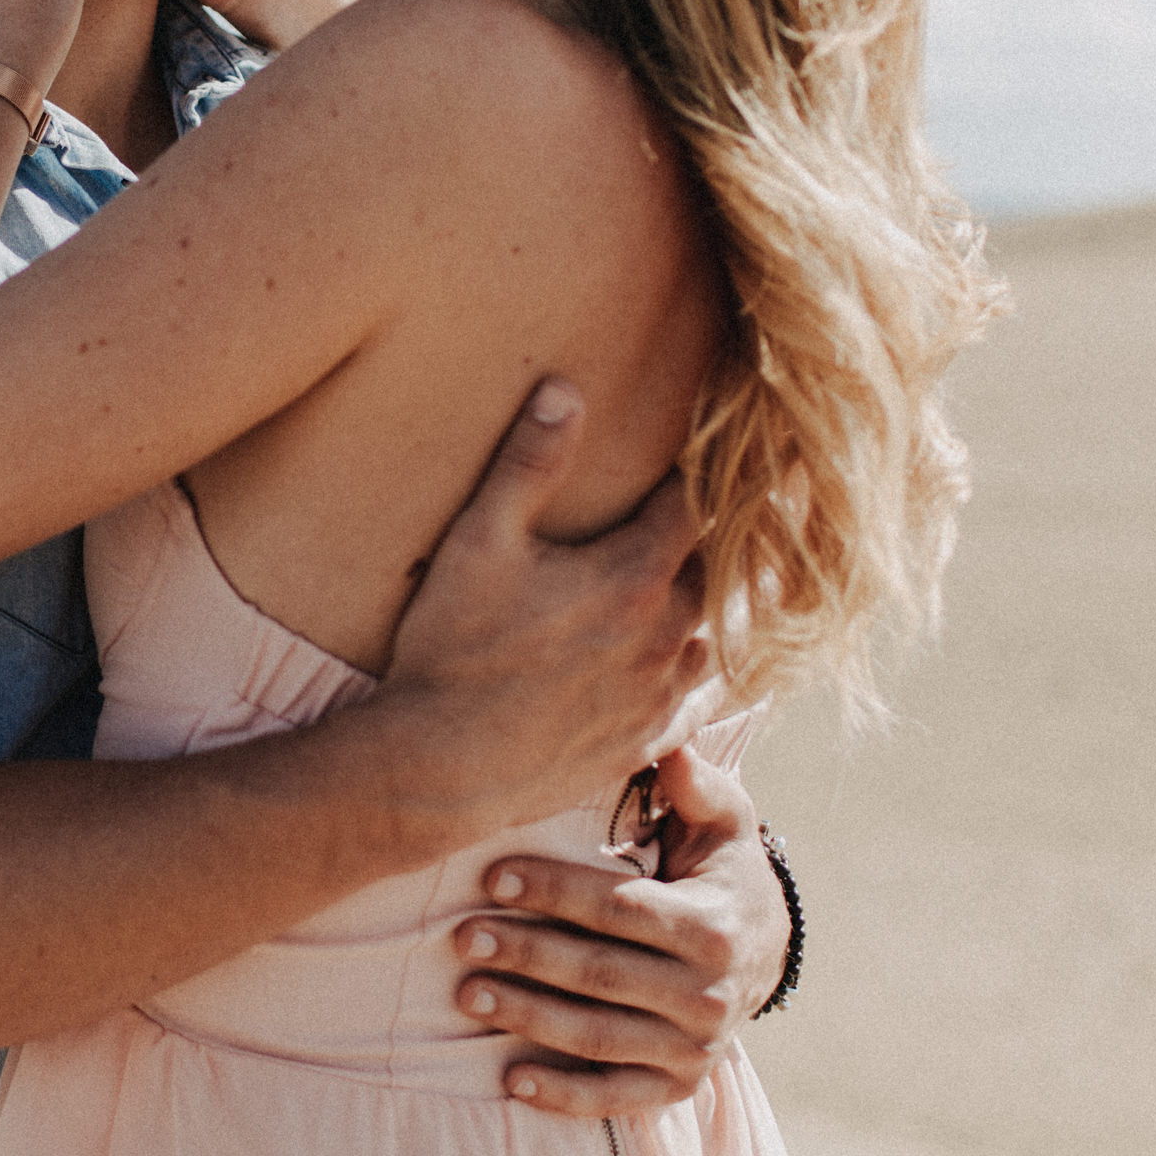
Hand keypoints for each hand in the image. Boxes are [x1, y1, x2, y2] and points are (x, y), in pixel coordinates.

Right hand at [364, 380, 711, 844]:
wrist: (442, 766)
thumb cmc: (454, 649)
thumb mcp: (479, 540)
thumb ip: (528, 462)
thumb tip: (565, 389)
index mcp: (633, 577)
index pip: (695, 507)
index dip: (699, 476)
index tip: (711, 452)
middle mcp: (664, 636)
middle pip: (714, 571)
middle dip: (706, 539)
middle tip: (708, 513)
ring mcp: (659, 694)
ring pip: (712, 635)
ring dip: (702, 607)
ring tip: (693, 581)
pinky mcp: (645, 740)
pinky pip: (695, 699)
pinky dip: (692, 671)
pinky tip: (677, 661)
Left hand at [453, 746, 790, 1114]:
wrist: (766, 952)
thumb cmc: (721, 870)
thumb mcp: (724, 822)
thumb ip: (693, 784)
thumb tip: (665, 736)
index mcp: (712, 925)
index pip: (619, 907)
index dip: (553, 892)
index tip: (491, 878)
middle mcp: (708, 994)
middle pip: (599, 974)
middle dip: (526, 954)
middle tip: (462, 937)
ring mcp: (693, 1048)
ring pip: (597, 1037)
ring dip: (527, 1018)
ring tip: (466, 993)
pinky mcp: (677, 1085)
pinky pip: (615, 1096)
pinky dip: (562, 1095)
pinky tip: (509, 1080)